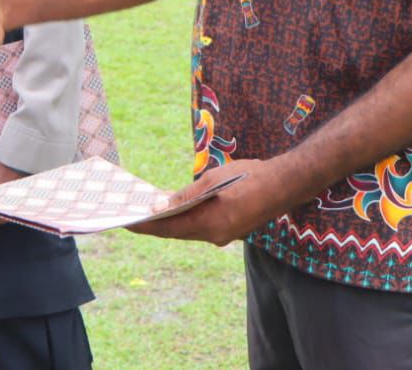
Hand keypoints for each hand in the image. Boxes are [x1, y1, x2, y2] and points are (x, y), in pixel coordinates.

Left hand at [128, 158, 281, 245]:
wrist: (285, 184)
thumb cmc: (249, 176)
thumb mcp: (213, 179)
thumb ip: (186, 195)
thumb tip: (159, 205)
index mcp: (211, 224)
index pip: (169, 228)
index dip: (146, 226)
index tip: (125, 223)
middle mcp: (216, 236)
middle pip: (177, 232)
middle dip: (155, 225)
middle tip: (132, 216)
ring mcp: (225, 236)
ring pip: (190, 231)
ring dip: (171, 223)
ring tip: (148, 211)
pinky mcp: (231, 230)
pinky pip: (202, 228)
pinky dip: (187, 220)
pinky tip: (175, 210)